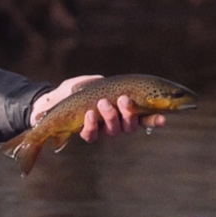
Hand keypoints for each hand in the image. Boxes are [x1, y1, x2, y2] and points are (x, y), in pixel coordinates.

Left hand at [30, 75, 168, 142]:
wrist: (51, 101)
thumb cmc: (76, 90)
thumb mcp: (91, 81)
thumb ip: (104, 82)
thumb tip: (111, 86)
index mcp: (123, 109)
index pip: (144, 116)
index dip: (155, 119)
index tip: (164, 118)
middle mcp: (116, 122)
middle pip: (131, 125)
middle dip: (129, 112)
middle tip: (124, 99)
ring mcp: (102, 130)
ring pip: (114, 130)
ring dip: (110, 116)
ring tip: (102, 103)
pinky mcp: (87, 133)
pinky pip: (93, 135)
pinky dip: (92, 125)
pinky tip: (89, 114)